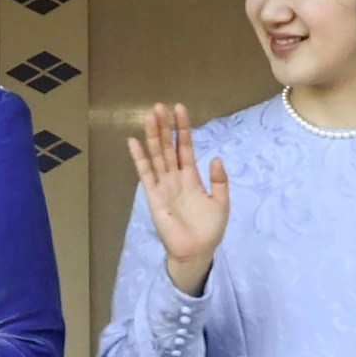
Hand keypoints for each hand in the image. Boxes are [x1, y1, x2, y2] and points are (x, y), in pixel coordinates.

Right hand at [127, 103, 227, 296]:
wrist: (197, 250)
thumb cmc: (210, 229)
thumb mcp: (222, 202)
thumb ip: (219, 180)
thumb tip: (216, 158)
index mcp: (191, 177)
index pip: (185, 147)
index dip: (182, 129)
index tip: (179, 109)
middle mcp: (174, 177)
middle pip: (167, 146)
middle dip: (164, 126)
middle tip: (159, 106)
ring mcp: (162, 184)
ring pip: (157, 155)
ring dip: (152, 136)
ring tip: (149, 116)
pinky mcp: (153, 195)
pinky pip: (145, 173)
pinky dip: (139, 157)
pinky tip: (134, 142)